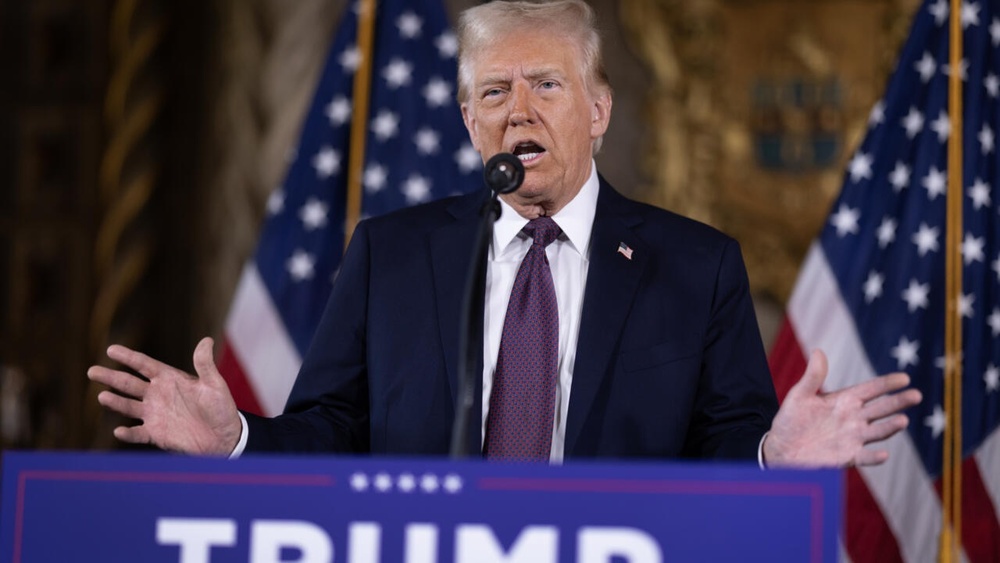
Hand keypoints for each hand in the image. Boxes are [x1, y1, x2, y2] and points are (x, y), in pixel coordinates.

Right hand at [87, 337, 242, 455]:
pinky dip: (128, 434)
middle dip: (111, 377)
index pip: (144, 365)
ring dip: (115, 402)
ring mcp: (155, 415)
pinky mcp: (156, 434)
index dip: (128, 357)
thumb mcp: (214, 384)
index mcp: (170, 379)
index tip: (111, 349)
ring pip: (128, 406)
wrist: (224, 437)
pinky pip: (138, 433)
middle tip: (92, 370)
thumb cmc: (221, 408)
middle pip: (129, 384)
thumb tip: (207, 340)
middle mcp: (158, 395)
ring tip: (102, 396)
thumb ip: (205, 365)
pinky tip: (119, 431)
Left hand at [763, 349, 922, 467]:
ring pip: (878, 431)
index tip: (905, 378)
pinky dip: (874, 457)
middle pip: (882, 408)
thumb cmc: (791, 419)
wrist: (781, 447)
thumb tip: (818, 351)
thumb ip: (813, 376)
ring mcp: (853, 438)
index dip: (887, 383)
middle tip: (916, 395)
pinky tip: (883, 454)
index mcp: (845, 400)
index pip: (871, 389)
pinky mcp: (847, 457)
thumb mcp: (800, 395)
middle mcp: (854, 418)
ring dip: (890, 427)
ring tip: (903, 420)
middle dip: (898, 402)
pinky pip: (865, 457)